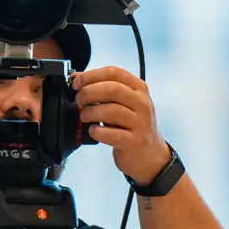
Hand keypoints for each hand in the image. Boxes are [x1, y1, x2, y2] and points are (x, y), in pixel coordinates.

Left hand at [72, 66, 171, 183]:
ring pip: (110, 110)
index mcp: (139, 88)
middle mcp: (142, 103)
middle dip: (88, 93)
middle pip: (111, 89)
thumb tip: (78, 79)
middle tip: (78, 101)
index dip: (90, 75)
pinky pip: (110, 133)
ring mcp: (140, 123)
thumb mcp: (125, 104)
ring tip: (84, 117)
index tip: (77, 82)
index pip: (113, 72)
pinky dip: (96, 131)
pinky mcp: (134, 142)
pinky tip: (94, 131)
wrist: (151, 156)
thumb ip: (104, 90)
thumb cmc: (133, 127)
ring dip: (90, 112)